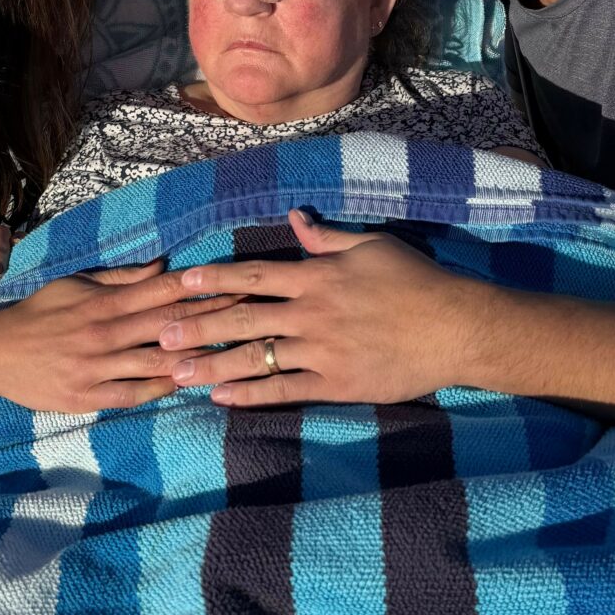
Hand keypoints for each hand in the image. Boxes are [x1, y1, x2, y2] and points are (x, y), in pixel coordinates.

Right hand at [0, 259, 243, 413]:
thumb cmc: (40, 313)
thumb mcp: (77, 284)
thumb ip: (121, 278)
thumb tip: (164, 265)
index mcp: (105, 302)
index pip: (163, 292)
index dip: (203, 288)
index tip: (237, 283)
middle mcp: (105, 333)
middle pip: (169, 326)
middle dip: (212, 321)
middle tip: (251, 316)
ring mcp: (98, 367)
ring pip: (157, 363)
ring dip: (196, 359)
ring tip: (232, 356)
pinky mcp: (88, 396)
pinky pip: (134, 394)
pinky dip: (163, 389)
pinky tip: (188, 384)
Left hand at [155, 211, 471, 407]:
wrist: (455, 327)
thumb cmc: (417, 281)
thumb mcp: (372, 246)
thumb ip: (328, 236)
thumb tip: (294, 217)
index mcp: (317, 277)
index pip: (253, 275)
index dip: (214, 279)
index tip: (181, 284)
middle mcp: (311, 313)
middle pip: (242, 319)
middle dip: (197, 327)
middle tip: (159, 336)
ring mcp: (321, 352)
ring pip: (255, 358)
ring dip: (212, 365)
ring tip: (177, 373)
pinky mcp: (336, 384)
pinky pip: (285, 391)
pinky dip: (251, 395)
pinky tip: (222, 398)